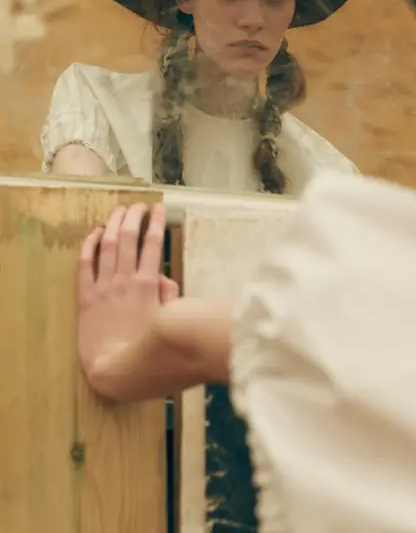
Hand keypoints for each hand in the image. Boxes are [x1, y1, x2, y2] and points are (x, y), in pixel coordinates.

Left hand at [77, 202, 178, 387]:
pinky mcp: (86, 297)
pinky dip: (89, 244)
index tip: (160, 208)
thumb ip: (169, 295)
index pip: (154, 243)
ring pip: (107, 244)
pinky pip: (85, 264)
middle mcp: (125, 279)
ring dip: (114, 223)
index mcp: (148, 285)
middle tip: (140, 206)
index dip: (157, 222)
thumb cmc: (147, 350)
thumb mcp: (169, 321)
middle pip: (129, 237)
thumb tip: (164, 277)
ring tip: (120, 210)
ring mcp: (103, 286)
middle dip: (135, 216)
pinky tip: (94, 233)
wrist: (115, 370)